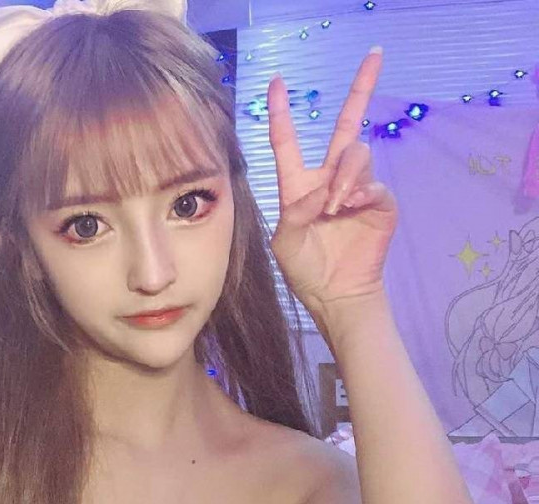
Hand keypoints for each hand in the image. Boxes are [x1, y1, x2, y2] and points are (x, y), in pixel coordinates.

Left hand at [267, 50, 397, 312]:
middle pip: (346, 126)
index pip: (288, 142)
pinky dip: (358, 193)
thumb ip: (296, 212)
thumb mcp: (285, 242)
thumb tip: (323, 192)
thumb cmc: (306, 270)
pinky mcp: (380, 203)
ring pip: (357, 155)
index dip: (281, 112)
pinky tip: (348, 209)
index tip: (277, 81)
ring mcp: (357, 189)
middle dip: (361, 89)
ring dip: (343, 177)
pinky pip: (373, 184)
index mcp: (298, 186)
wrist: (336, 294)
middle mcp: (329, 180)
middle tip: (375, 55)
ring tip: (335, 207)